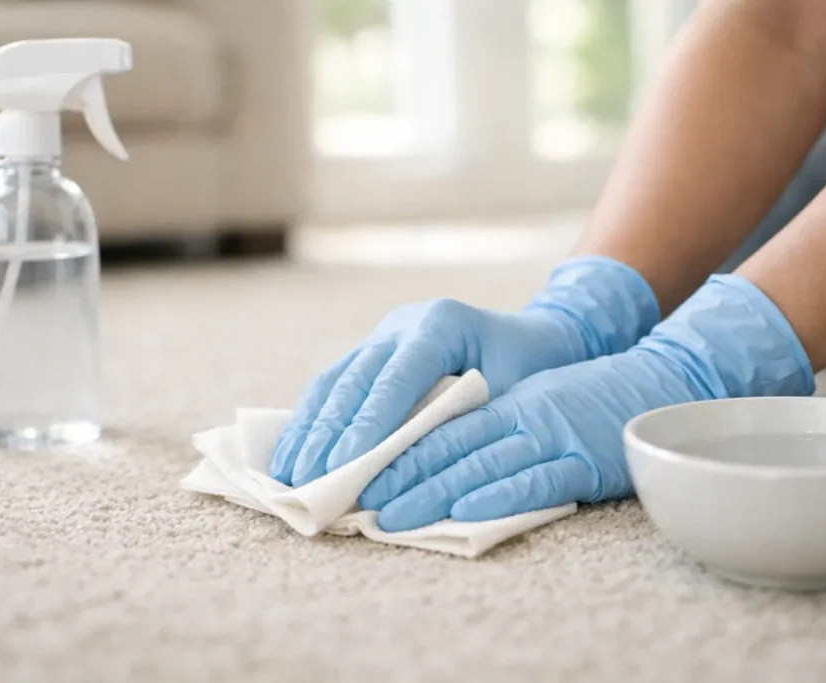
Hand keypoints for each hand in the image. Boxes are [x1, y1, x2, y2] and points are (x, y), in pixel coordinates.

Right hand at [269, 256, 659, 486]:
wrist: (536, 336)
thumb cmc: (531, 368)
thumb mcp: (512, 392)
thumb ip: (463, 421)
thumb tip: (412, 469)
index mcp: (440, 325)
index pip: (396, 379)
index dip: (368, 424)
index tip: (345, 465)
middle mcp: (403, 324)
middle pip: (354, 381)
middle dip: (328, 435)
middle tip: (307, 482)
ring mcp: (382, 335)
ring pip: (333, 381)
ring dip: (309, 430)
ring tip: (289, 475)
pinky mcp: (371, 351)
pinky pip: (333, 385)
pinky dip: (311, 421)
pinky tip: (295, 454)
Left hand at [359, 275, 815, 530]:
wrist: (657, 382)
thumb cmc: (584, 399)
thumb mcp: (529, 398)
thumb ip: (485, 421)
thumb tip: (425, 452)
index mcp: (503, 398)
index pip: (438, 423)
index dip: (394, 448)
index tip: (356, 471)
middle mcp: (519, 412)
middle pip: (448, 444)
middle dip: (398, 474)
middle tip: (356, 500)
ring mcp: (550, 434)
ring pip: (480, 462)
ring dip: (432, 491)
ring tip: (390, 517)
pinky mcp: (582, 459)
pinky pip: (534, 480)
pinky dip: (497, 496)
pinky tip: (463, 512)